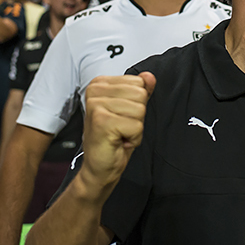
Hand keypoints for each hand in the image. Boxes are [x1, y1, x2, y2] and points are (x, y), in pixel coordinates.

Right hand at [81, 72, 155, 191]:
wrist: (100, 167)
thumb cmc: (112, 139)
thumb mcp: (130, 110)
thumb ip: (140, 90)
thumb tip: (149, 76)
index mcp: (100, 84)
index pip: (138, 83)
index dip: (136, 104)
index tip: (121, 116)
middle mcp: (95, 91)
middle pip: (140, 95)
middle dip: (137, 116)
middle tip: (120, 127)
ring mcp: (97, 105)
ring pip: (140, 109)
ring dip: (135, 128)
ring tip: (119, 134)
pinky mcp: (102, 120)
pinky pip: (137, 126)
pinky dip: (133, 138)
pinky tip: (118, 141)